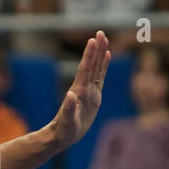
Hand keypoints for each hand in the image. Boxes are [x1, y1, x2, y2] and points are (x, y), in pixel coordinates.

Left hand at [49, 31, 110, 149]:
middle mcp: (84, 88)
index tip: (93, 41)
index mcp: (79, 92)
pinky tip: (107, 55)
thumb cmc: (63, 131)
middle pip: (91, 64)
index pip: (85, 70)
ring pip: (96, 68)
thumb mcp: (67, 122)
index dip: (89, 55)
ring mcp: (89, 91)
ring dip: (100, 53)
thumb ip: (68, 109)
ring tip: (104, 38)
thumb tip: (70, 94)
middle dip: (96, 49)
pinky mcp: (94, 96)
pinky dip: (104, 66)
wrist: (62, 135)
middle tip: (100, 32)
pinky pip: (100, 77)